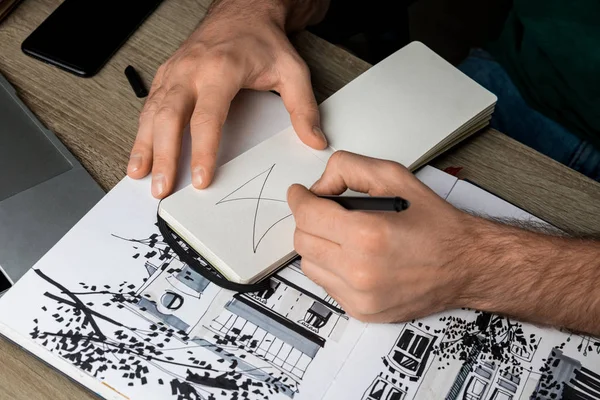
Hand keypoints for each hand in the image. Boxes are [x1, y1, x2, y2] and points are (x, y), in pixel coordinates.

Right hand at [127, 0, 328, 197]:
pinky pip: (149, 104)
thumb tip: (314, 140)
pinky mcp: (166, 74)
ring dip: (144, 146)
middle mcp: (191, 70)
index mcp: (221, 70)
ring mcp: (175, 71)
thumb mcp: (292, 71)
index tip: (200, 178)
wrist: (242, 11)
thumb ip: (303, 108)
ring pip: (152, 112)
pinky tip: (140, 152)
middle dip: (164, 156)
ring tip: (139, 175)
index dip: (202, 151)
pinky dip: (142, 130)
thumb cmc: (262, 41)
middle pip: (170, 118)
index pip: (207, 118)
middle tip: (162, 187)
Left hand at [286, 151, 476, 322]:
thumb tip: (319, 186)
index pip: (307, 214)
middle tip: (324, 212)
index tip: (300, 194)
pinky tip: (353, 257)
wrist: (465, 266)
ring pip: (309, 265)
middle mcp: (361, 271)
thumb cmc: (436, 225)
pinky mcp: (362, 312)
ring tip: (342, 235)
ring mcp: (360, 296)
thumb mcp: (395, 176)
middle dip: (308, 220)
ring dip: (318, 245)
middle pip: (302, 240)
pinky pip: (326, 285)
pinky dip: (332, 268)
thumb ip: (349, 169)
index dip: (299, 198)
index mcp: (368, 235)